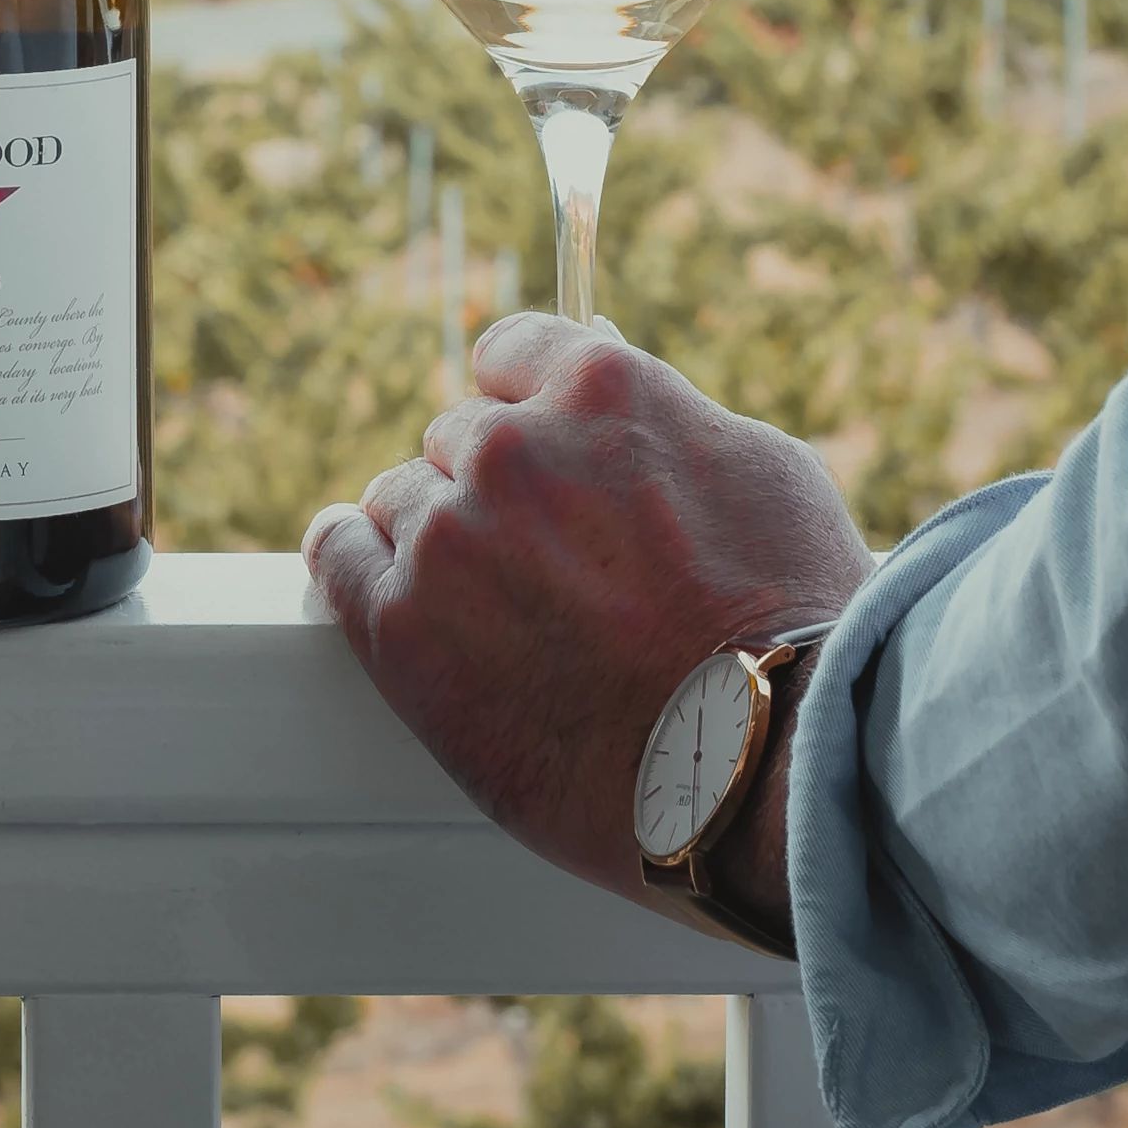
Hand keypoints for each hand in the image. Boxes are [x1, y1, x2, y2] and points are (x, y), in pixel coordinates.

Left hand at [304, 314, 873, 908]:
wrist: (761, 772)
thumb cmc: (790, 628)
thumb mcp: (761, 471)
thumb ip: (664, 414)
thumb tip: (604, 372)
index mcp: (597, 387)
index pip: (509, 354)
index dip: (531, 412)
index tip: (544, 458)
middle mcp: (508, 447)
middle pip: (458, 439)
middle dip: (500, 492)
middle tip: (553, 569)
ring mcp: (446, 536)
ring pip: (401, 501)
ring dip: (439, 542)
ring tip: (502, 615)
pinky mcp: (400, 627)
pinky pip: (337, 557)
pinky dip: (358, 567)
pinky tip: (388, 593)